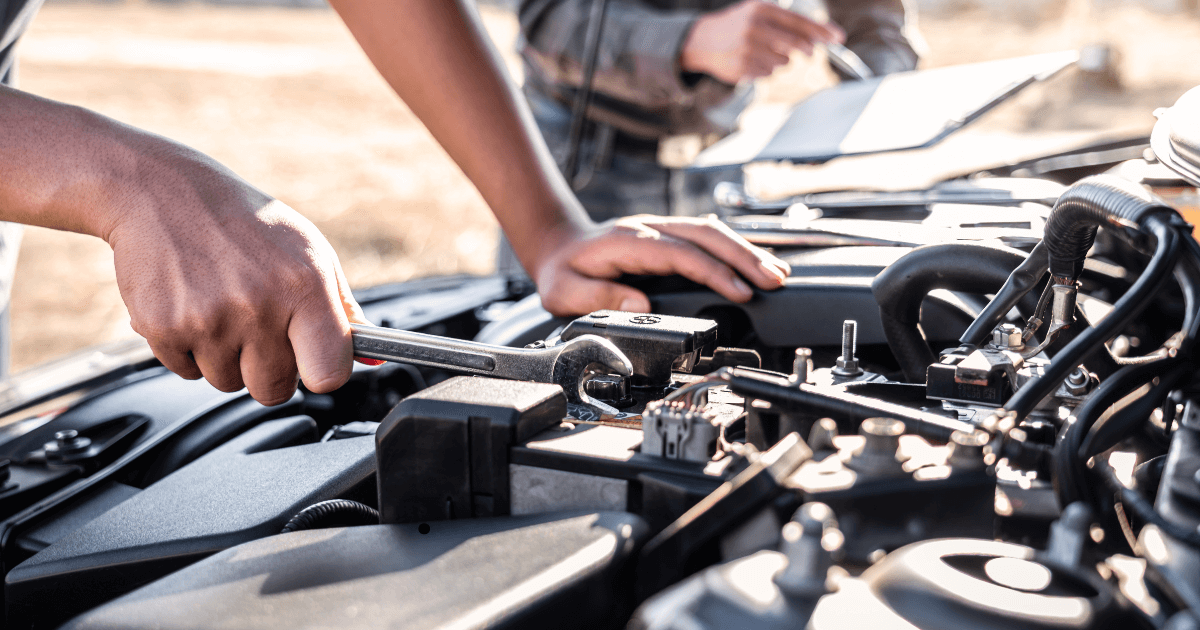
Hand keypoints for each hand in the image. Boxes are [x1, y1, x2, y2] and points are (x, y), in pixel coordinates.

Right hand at [103, 146, 365, 405]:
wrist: (163, 192)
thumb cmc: (246, 224)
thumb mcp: (309, 253)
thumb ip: (342, 310)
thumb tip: (371, 358)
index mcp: (305, 286)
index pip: (328, 374)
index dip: (321, 373)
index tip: (313, 361)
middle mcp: (258, 306)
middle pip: (273, 390)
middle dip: (269, 369)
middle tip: (258, 327)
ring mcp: (209, 320)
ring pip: (228, 382)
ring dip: (226, 358)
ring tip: (221, 307)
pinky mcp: (164, 328)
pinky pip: (187, 371)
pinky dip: (189, 349)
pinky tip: (192, 306)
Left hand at [531, 216, 790, 315]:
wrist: (558, 246)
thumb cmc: (563, 271)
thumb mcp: (565, 292)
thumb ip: (598, 297)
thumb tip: (638, 303)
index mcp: (628, 242)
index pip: (682, 253)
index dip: (714, 272)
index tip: (740, 291)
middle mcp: (650, 229)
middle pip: (707, 234)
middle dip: (745, 257)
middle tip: (774, 281)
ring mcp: (662, 228)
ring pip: (713, 232)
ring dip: (747, 251)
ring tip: (778, 274)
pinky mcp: (670, 235)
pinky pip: (708, 237)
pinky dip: (736, 249)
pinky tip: (758, 262)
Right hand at [680, 0, 843, 83]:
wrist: (702, 40)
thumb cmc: (738, 25)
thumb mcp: (758, 12)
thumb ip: (785, 22)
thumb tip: (817, 38)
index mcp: (761, 10)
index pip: (799, 21)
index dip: (821, 31)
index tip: (838, 38)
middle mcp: (755, 28)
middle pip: (796, 44)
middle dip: (807, 49)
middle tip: (809, 52)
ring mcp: (748, 49)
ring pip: (783, 62)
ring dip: (781, 60)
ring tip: (763, 52)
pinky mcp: (742, 67)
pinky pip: (768, 73)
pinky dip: (765, 69)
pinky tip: (751, 61)